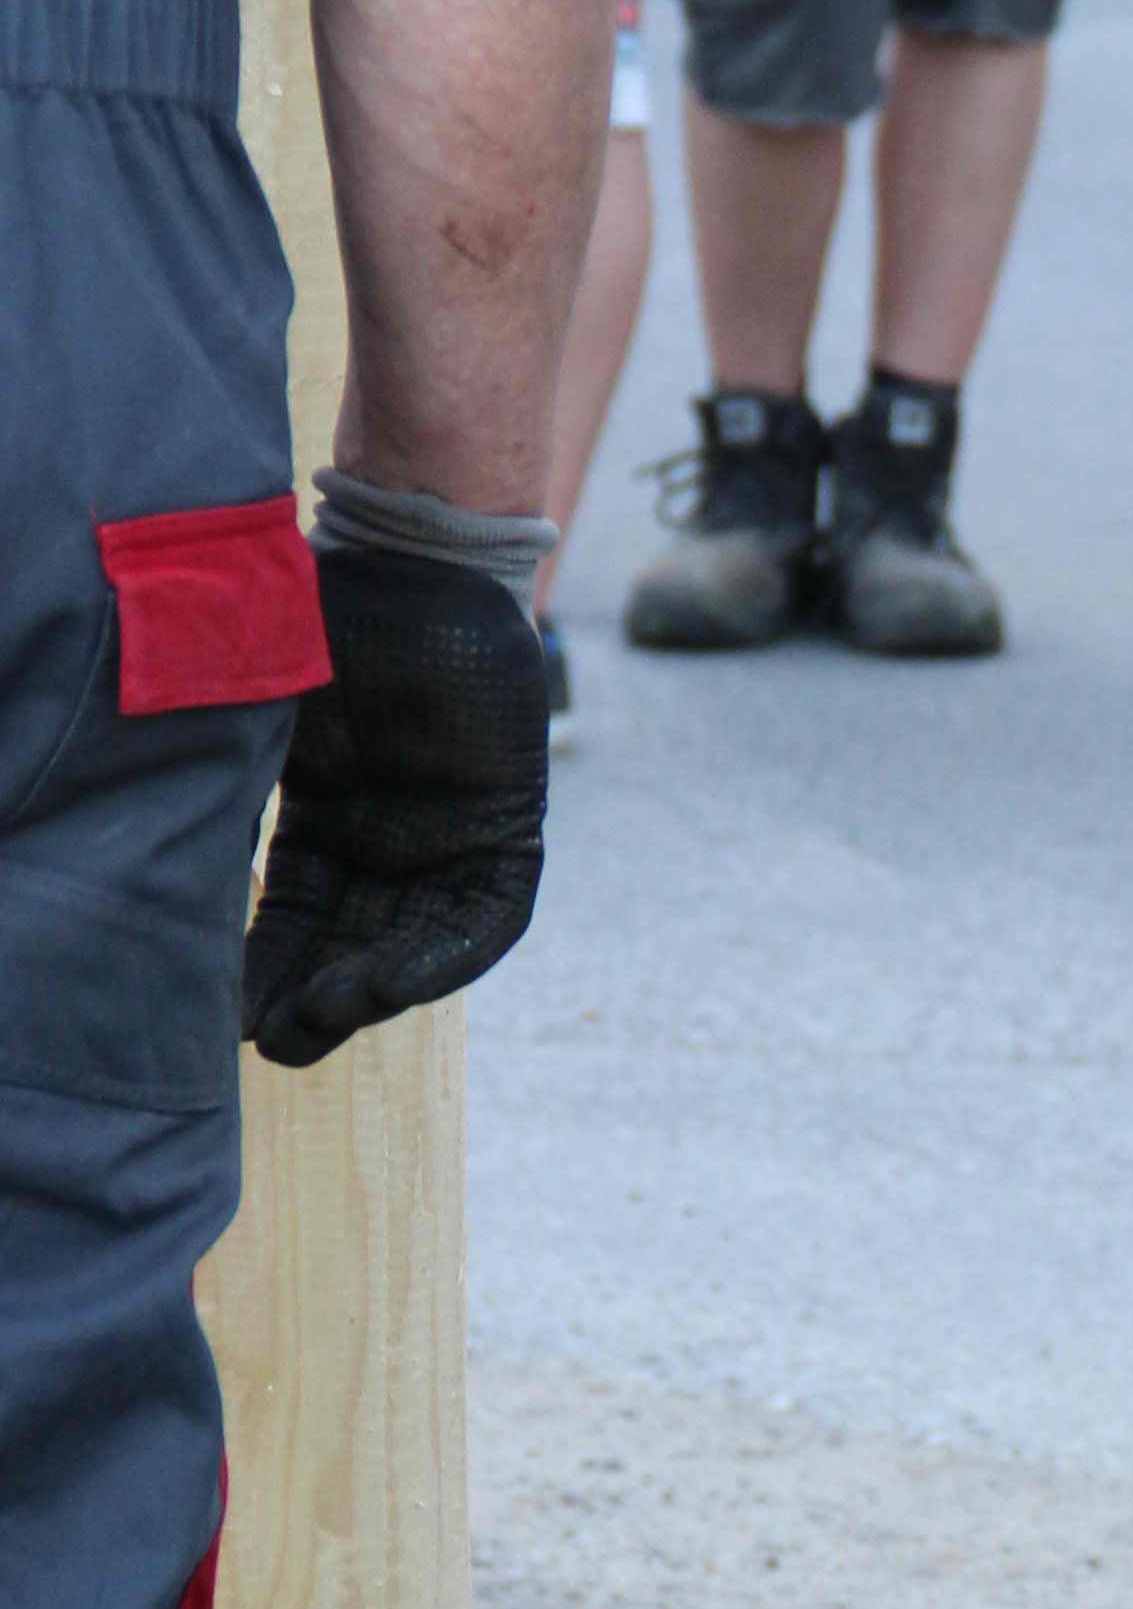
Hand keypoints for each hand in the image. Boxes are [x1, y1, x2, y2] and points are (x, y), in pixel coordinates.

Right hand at [241, 544, 549, 1069]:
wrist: (414, 567)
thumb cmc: (324, 626)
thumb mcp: (257, 722)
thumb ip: (223, 786)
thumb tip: (147, 852)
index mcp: (327, 815)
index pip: (295, 914)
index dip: (264, 967)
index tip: (225, 1016)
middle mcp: (389, 835)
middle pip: (354, 943)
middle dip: (315, 1000)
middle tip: (273, 1041)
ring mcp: (450, 832)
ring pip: (415, 942)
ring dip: (372, 990)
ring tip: (322, 1021)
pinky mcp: (509, 825)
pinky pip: (487, 917)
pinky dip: (444, 955)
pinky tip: (392, 984)